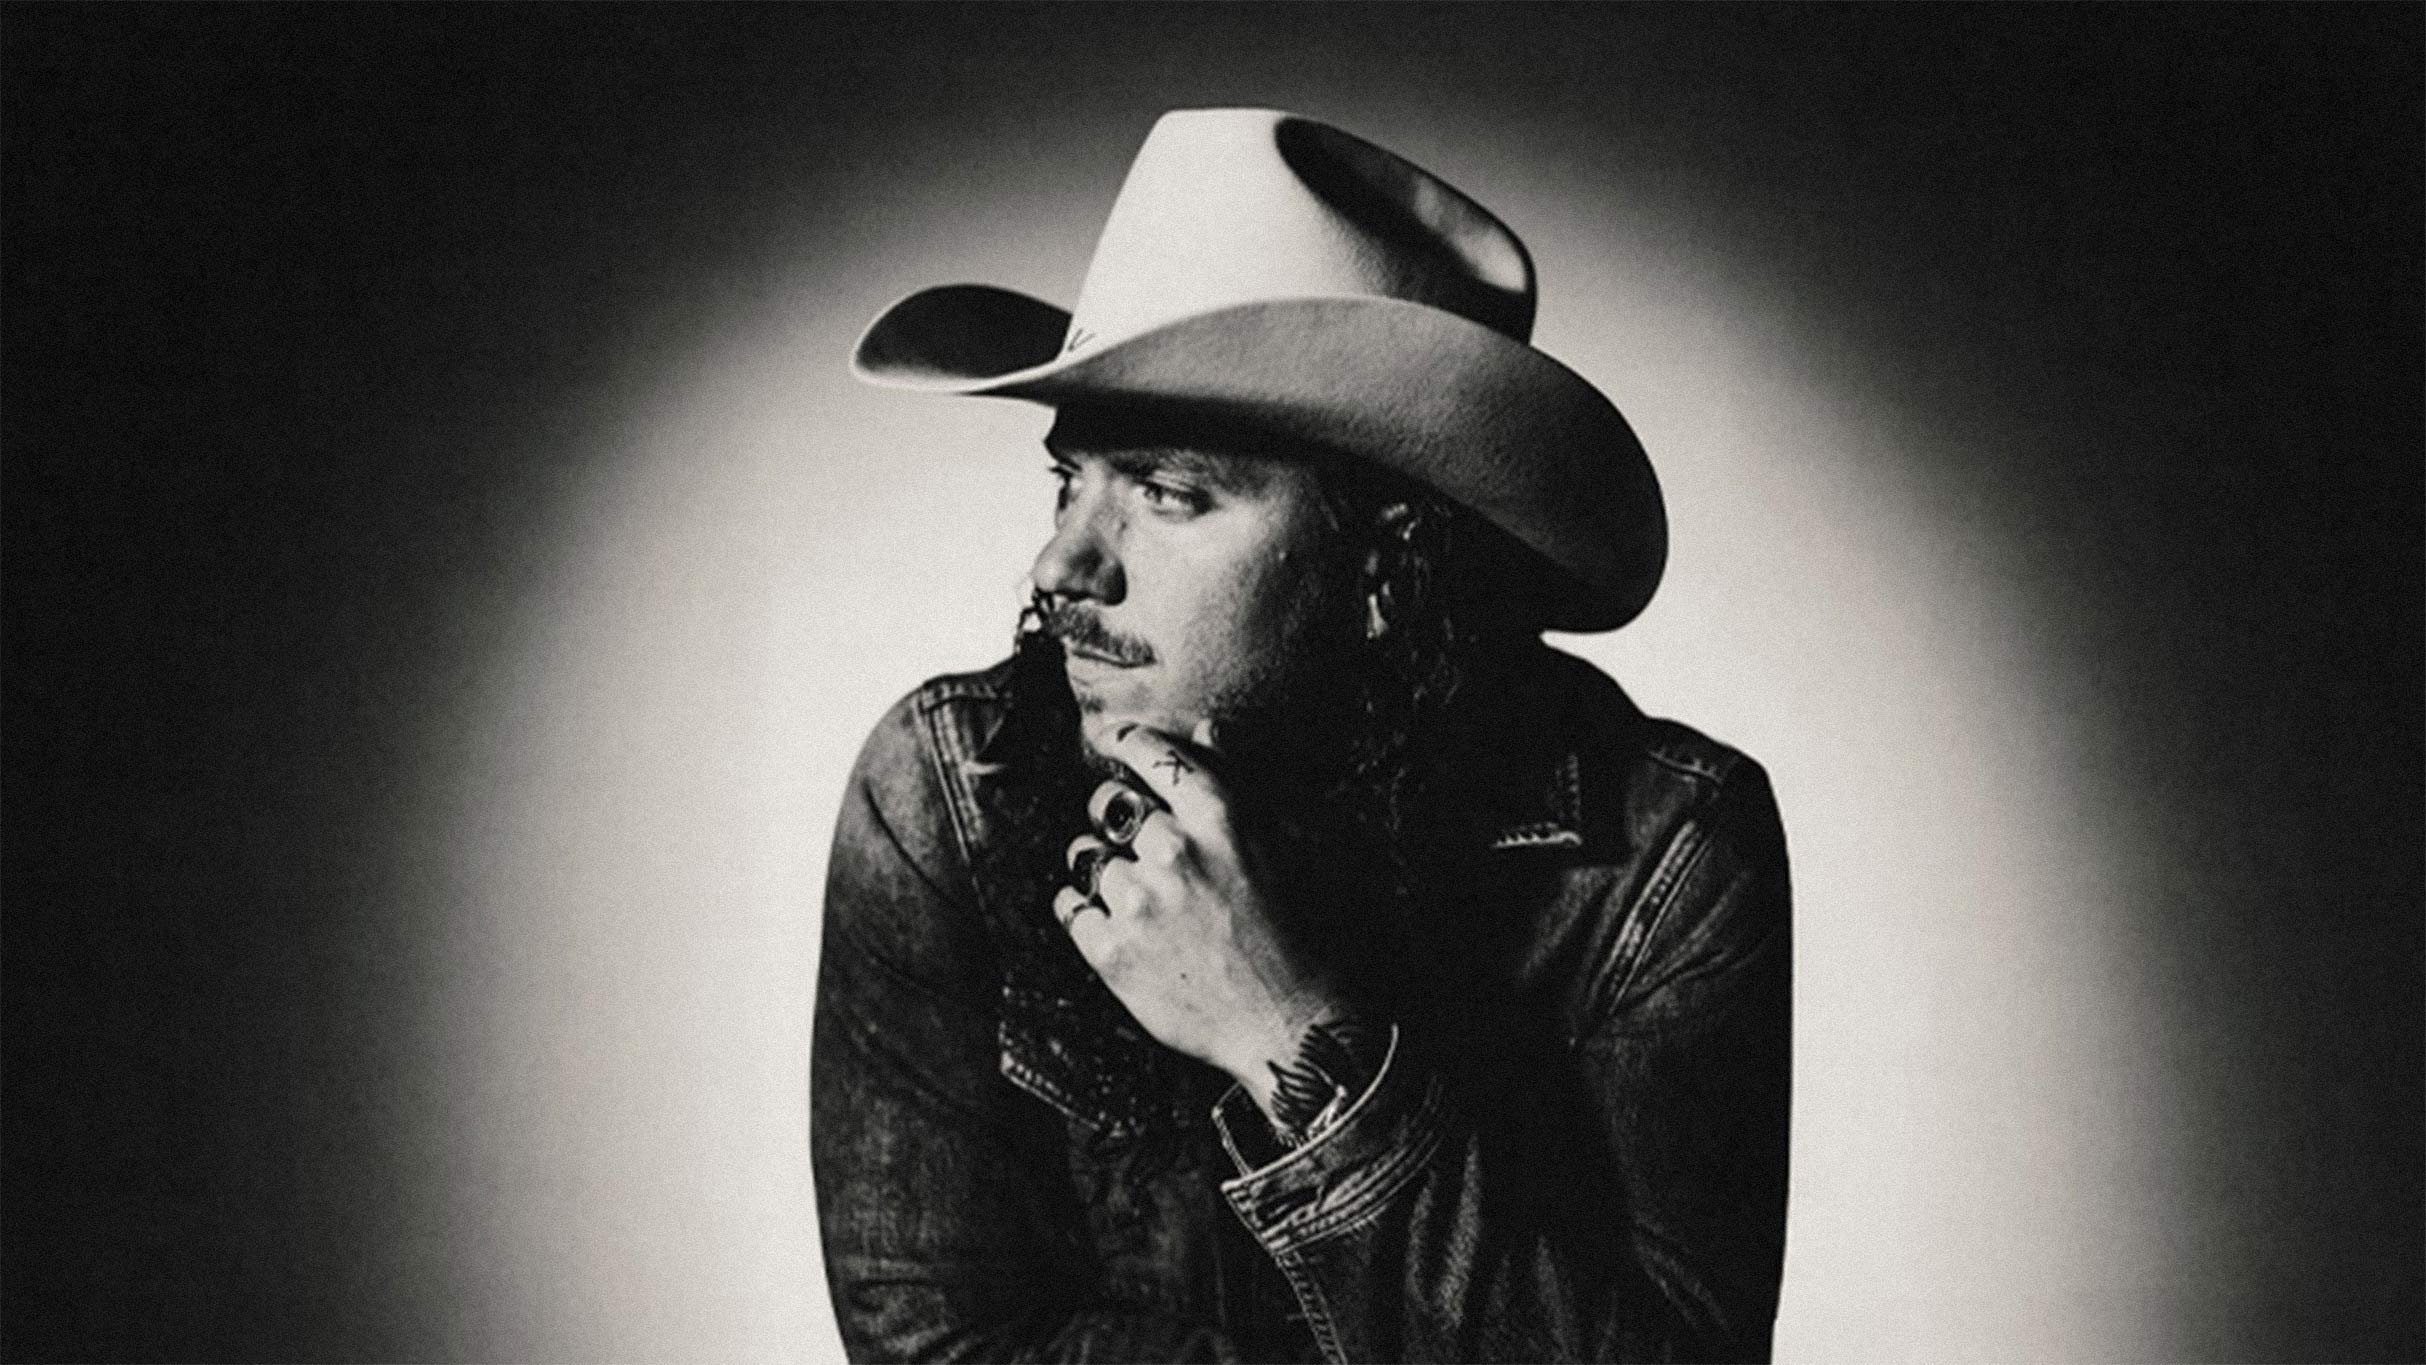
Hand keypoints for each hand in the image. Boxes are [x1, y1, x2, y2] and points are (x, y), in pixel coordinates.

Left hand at [1055, 721, 1349, 1107]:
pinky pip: (1070, 908)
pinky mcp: (1112, 953)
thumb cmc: (1306, 932)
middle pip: (1108, 805)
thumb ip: (1239, 781)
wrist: (1295, 1025)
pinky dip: (1083, 910)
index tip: (1116, 741)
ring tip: (1138, 895)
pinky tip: (1115, 922)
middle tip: (1139, 842)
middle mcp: (1173, 851)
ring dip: (1104, 868)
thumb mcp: (1291, 843)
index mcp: (1221, 816)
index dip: (1128, 742)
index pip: (1153, 754)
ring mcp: (1139, 903)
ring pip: (1087, 857)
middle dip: (1117, 816)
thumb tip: (1205, 728)